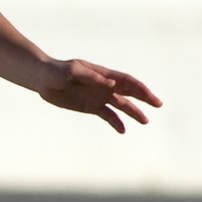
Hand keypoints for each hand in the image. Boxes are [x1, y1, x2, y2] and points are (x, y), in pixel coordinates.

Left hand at [37, 59, 161, 132]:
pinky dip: (116, 122)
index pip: (126, 81)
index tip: (150, 96)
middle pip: (129, 92)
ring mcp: (98, 96)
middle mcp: (104, 85)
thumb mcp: (71, 71)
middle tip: (159, 104)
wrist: (42, 79)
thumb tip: (111, 83)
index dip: (139, 88)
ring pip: (121, 105)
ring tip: (145, 121)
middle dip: (144, 97)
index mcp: (102, 74)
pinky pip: (107, 115)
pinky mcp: (91, 106)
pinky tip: (123, 130)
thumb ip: (91, 77)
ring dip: (133, 112)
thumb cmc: (56, 71)